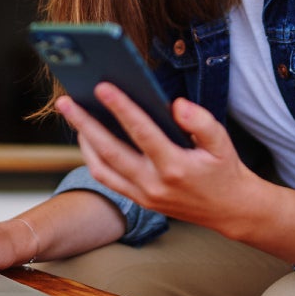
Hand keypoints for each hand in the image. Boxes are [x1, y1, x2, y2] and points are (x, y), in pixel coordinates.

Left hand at [56, 83, 262, 236]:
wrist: (228, 210)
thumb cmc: (222, 169)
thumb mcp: (222, 142)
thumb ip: (201, 121)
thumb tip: (175, 105)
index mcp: (175, 166)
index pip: (142, 132)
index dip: (121, 108)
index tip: (102, 86)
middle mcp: (154, 183)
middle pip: (110, 150)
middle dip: (85, 123)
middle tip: (65, 100)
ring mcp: (143, 194)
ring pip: (102, 167)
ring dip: (83, 140)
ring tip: (72, 114)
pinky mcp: (138, 199)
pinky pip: (107, 179)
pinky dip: (92, 157)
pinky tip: (87, 136)